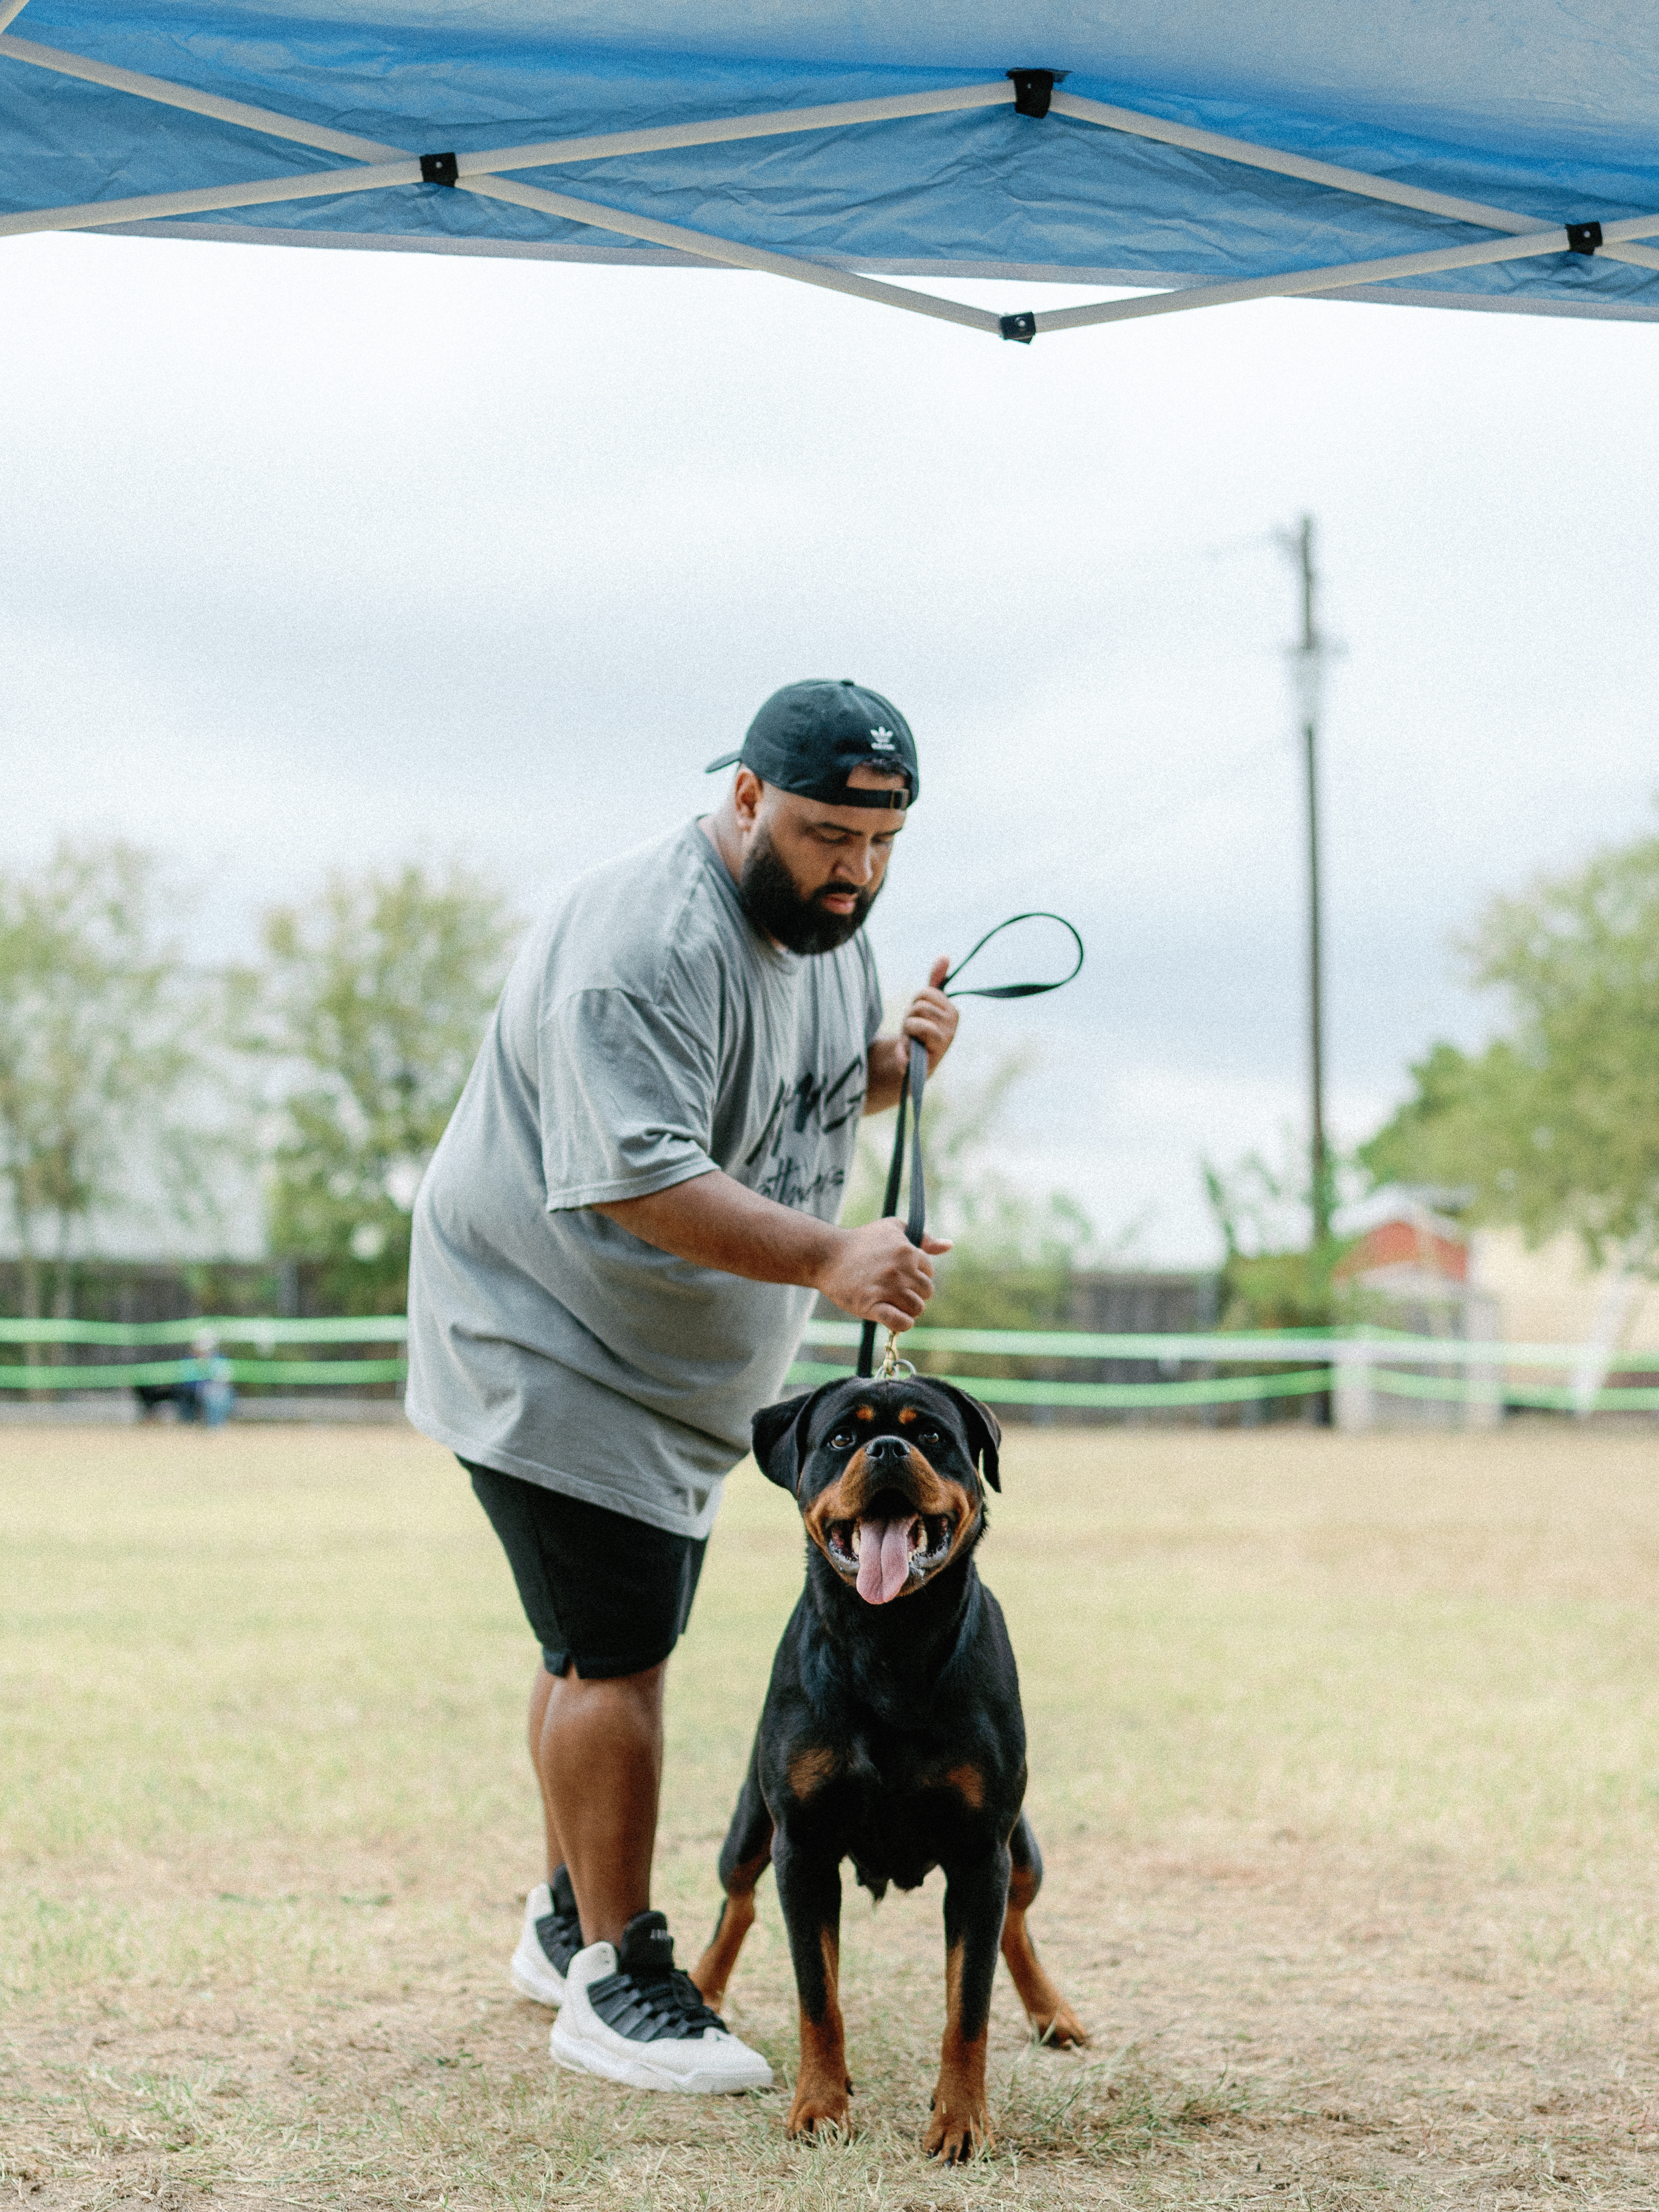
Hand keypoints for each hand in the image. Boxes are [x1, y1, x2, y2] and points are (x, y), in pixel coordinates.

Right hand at [816, 1217, 953, 1331]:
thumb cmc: (862, 1241)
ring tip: (891, 1302)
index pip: (929, 1272)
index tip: (899, 1274)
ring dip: (907, 1309)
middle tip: (895, 1290)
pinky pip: (901, 1323)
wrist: (827, 1256)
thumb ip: (923, 1238)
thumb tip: (949, 1246)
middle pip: (926, 1292)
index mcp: (907, 1251)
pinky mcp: (872, 1305)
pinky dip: (902, 1324)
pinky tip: (893, 1318)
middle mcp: (899, 1269)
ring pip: (916, 1309)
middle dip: (914, 1293)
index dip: (916, 1275)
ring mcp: (886, 1288)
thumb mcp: (893, 1229)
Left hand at [900, 957, 958, 1075]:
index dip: (914, 1003)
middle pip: (918, 1005)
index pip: (925, 992)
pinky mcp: (932, 1058)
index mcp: (952, 1011)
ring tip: (910, 1041)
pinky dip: (904, 1048)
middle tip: (911, 1031)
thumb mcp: (925, 1005)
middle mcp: (953, 1026)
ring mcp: (944, 1042)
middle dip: (908, 1017)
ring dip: (905, 1031)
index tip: (917, 1017)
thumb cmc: (919, 1032)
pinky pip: (912, 1041)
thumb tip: (945, 956)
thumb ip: (935, 980)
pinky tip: (907, 1055)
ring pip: (914, 1020)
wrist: (913, 1065)